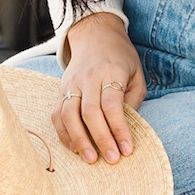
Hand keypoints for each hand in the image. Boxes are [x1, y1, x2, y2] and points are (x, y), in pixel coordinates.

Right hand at [54, 12, 146, 164]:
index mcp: (111, 72)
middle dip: (101, 139)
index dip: (119, 129)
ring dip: (79, 139)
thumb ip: (133, 99)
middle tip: (112, 159)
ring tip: (90, 159)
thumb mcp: (136, 73)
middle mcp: (88, 78)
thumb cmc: (121, 58)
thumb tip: (125, 128)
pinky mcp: (60, 90)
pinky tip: (75, 147)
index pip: (112, 105)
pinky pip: (57, 114)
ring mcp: (71, 83)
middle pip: (90, 112)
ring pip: (69, 114)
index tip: (127, 149)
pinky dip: (64, 133)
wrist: (95, 34)